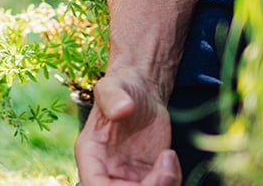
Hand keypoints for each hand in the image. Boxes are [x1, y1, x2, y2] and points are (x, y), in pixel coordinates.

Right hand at [74, 69, 180, 185]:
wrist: (142, 94)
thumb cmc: (122, 88)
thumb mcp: (114, 87)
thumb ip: (113, 97)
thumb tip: (122, 109)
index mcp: (90, 154)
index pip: (94, 185)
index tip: (141, 181)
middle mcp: (106, 171)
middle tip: (165, 169)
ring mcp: (128, 177)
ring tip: (169, 158)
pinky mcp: (149, 177)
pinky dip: (172, 181)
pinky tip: (170, 158)